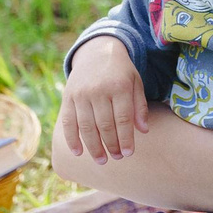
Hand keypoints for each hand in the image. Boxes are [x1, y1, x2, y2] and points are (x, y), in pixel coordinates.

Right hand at [58, 37, 147, 163]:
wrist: (97, 51)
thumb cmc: (120, 72)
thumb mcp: (135, 83)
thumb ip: (139, 106)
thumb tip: (143, 130)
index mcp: (119, 86)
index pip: (123, 119)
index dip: (125, 138)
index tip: (128, 153)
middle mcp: (98, 90)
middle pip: (105, 125)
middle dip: (111, 145)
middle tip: (117, 158)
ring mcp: (81, 94)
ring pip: (86, 127)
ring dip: (94, 147)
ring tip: (102, 160)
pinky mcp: (68, 97)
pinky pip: (68, 122)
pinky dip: (72, 139)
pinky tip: (78, 152)